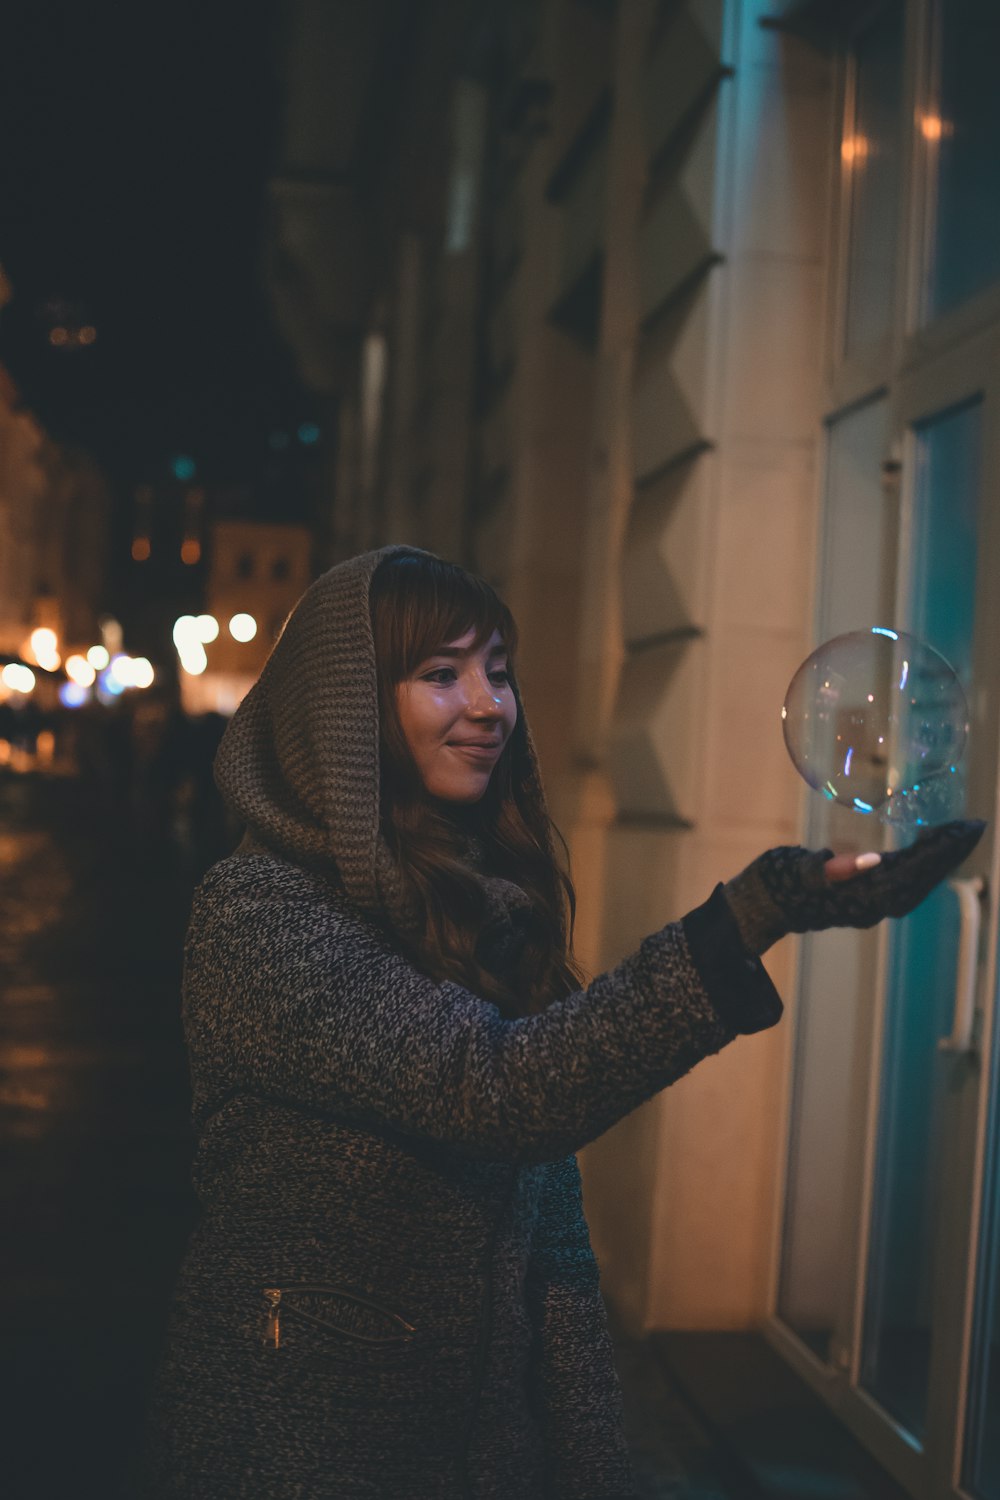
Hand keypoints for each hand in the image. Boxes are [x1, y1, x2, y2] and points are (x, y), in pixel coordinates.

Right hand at [723, 819, 986, 955]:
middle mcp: (872, 905)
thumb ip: (833, 869)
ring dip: (938, 858)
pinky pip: (902, 880)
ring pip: (916, 882)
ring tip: (957, 833)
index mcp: (862, 898)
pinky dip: (919, 862)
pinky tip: (924, 844)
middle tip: (974, 826)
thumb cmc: (773, 885)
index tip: (964, 829)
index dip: (941, 852)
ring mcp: (868, 903)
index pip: (914, 873)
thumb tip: (872, 860)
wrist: (756, 906)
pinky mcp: (861, 896)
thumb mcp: (797, 870)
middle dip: (949, 853)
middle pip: (922, 879)